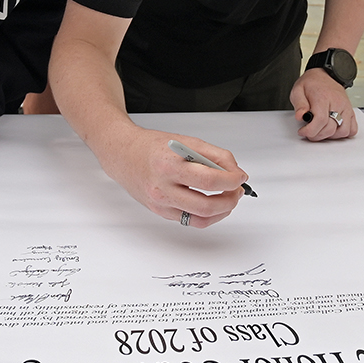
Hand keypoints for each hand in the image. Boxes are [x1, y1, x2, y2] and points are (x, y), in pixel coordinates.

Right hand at [97, 128, 246, 227]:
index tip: (240, 177)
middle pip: (207, 205)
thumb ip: (214, 155)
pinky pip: (190, 221)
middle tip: (238, 190)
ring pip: (201, 218)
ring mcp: (160, 203)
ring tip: (228, 198)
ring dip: (222, 211)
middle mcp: (163, 187)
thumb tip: (235, 172)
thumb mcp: (186, 141)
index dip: (231, 180)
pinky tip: (213, 205)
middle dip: (230, 199)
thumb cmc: (152, 147)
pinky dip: (207, 215)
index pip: (209, 179)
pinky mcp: (160, 212)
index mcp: (169, 165)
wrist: (123, 156)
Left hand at [291, 68, 357, 140]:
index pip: (321, 120)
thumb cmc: (312, 84)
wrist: (325, 75)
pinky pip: (352, 129)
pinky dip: (343, 133)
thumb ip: (299, 104)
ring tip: (321, 130)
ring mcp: (346, 108)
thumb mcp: (298, 90)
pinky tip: (333, 129)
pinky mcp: (351, 111)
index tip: (303, 131)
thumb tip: (300, 116)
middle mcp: (337, 103)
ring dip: (330, 136)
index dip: (310, 131)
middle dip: (317, 135)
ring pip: (343, 131)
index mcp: (323, 98)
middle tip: (309, 131)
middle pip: (330, 129)